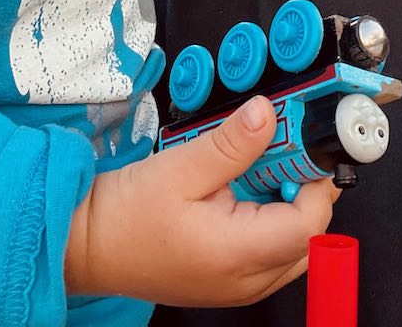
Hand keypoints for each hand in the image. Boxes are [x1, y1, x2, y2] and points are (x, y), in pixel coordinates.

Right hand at [64, 94, 337, 305]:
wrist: (86, 246)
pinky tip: (246, 190)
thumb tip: (267, 113)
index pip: (309, 224)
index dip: (314, 181)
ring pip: (294, 248)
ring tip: (261, 166)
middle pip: (308, 239)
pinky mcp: (229, 282)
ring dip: (289, 204)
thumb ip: (231, 143)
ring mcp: (239, 288)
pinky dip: (272, 221)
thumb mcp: (180, 166)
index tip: (303, 144)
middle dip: (305, 189)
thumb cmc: (125, 213)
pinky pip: (271, 255)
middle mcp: (246, 282)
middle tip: (283, 148)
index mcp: (237, 255)